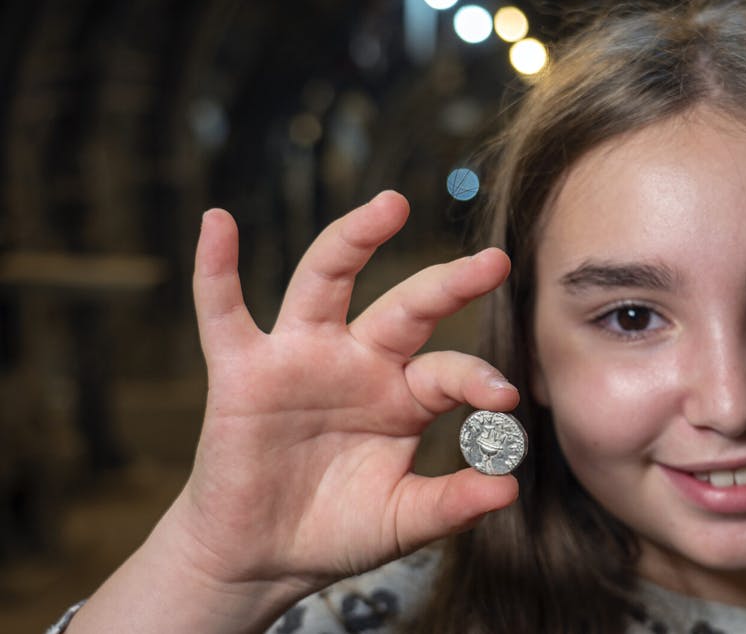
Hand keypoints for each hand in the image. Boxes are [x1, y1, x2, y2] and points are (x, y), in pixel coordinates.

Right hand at [174, 190, 518, 590]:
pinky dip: (216, 268)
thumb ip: (453, 503)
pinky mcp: (243, 371)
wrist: (260, 558)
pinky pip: (224, 312)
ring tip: (392, 206)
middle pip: (406, 305)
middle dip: (448, 283)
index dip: (478, 378)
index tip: (506, 399)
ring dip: (355, 239)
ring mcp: (300, 357)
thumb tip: (509, 490)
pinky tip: (219, 222)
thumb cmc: (336, 529)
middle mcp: (359, 361)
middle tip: (493, 261)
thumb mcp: (403, 519)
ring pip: (327, 281)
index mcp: (405, 394)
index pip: (448, 370)